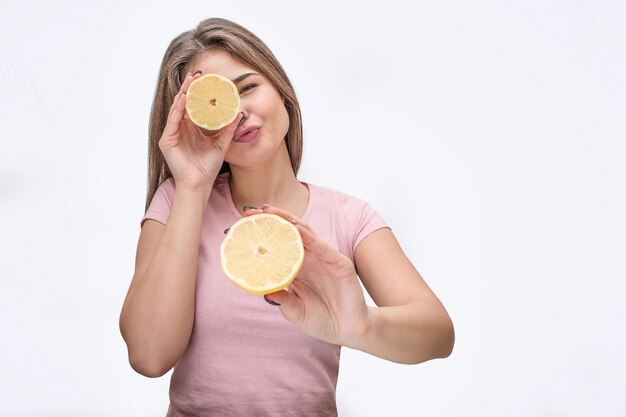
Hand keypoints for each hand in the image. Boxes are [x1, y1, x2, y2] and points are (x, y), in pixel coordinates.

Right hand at [158, 72, 243, 188]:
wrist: (199, 184)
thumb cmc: (207, 167)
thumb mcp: (221, 144)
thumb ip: (227, 129)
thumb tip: (238, 114)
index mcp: (191, 128)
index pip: (194, 106)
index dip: (199, 93)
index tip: (207, 80)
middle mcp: (180, 128)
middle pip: (184, 104)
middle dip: (190, 88)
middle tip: (197, 74)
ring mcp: (172, 134)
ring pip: (177, 109)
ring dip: (183, 94)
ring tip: (190, 81)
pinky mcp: (166, 140)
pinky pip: (173, 120)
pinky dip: (178, 109)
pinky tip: (185, 98)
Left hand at [244, 205, 370, 346]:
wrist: (349, 330)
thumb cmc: (322, 321)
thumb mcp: (296, 313)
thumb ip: (283, 301)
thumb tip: (264, 291)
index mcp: (296, 270)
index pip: (275, 248)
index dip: (260, 238)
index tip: (239, 229)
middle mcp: (308, 260)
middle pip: (287, 234)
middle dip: (270, 221)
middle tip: (249, 212)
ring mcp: (323, 259)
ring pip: (304, 233)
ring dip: (288, 220)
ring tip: (269, 211)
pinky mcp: (338, 262)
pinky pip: (322, 247)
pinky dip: (309, 236)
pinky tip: (296, 228)